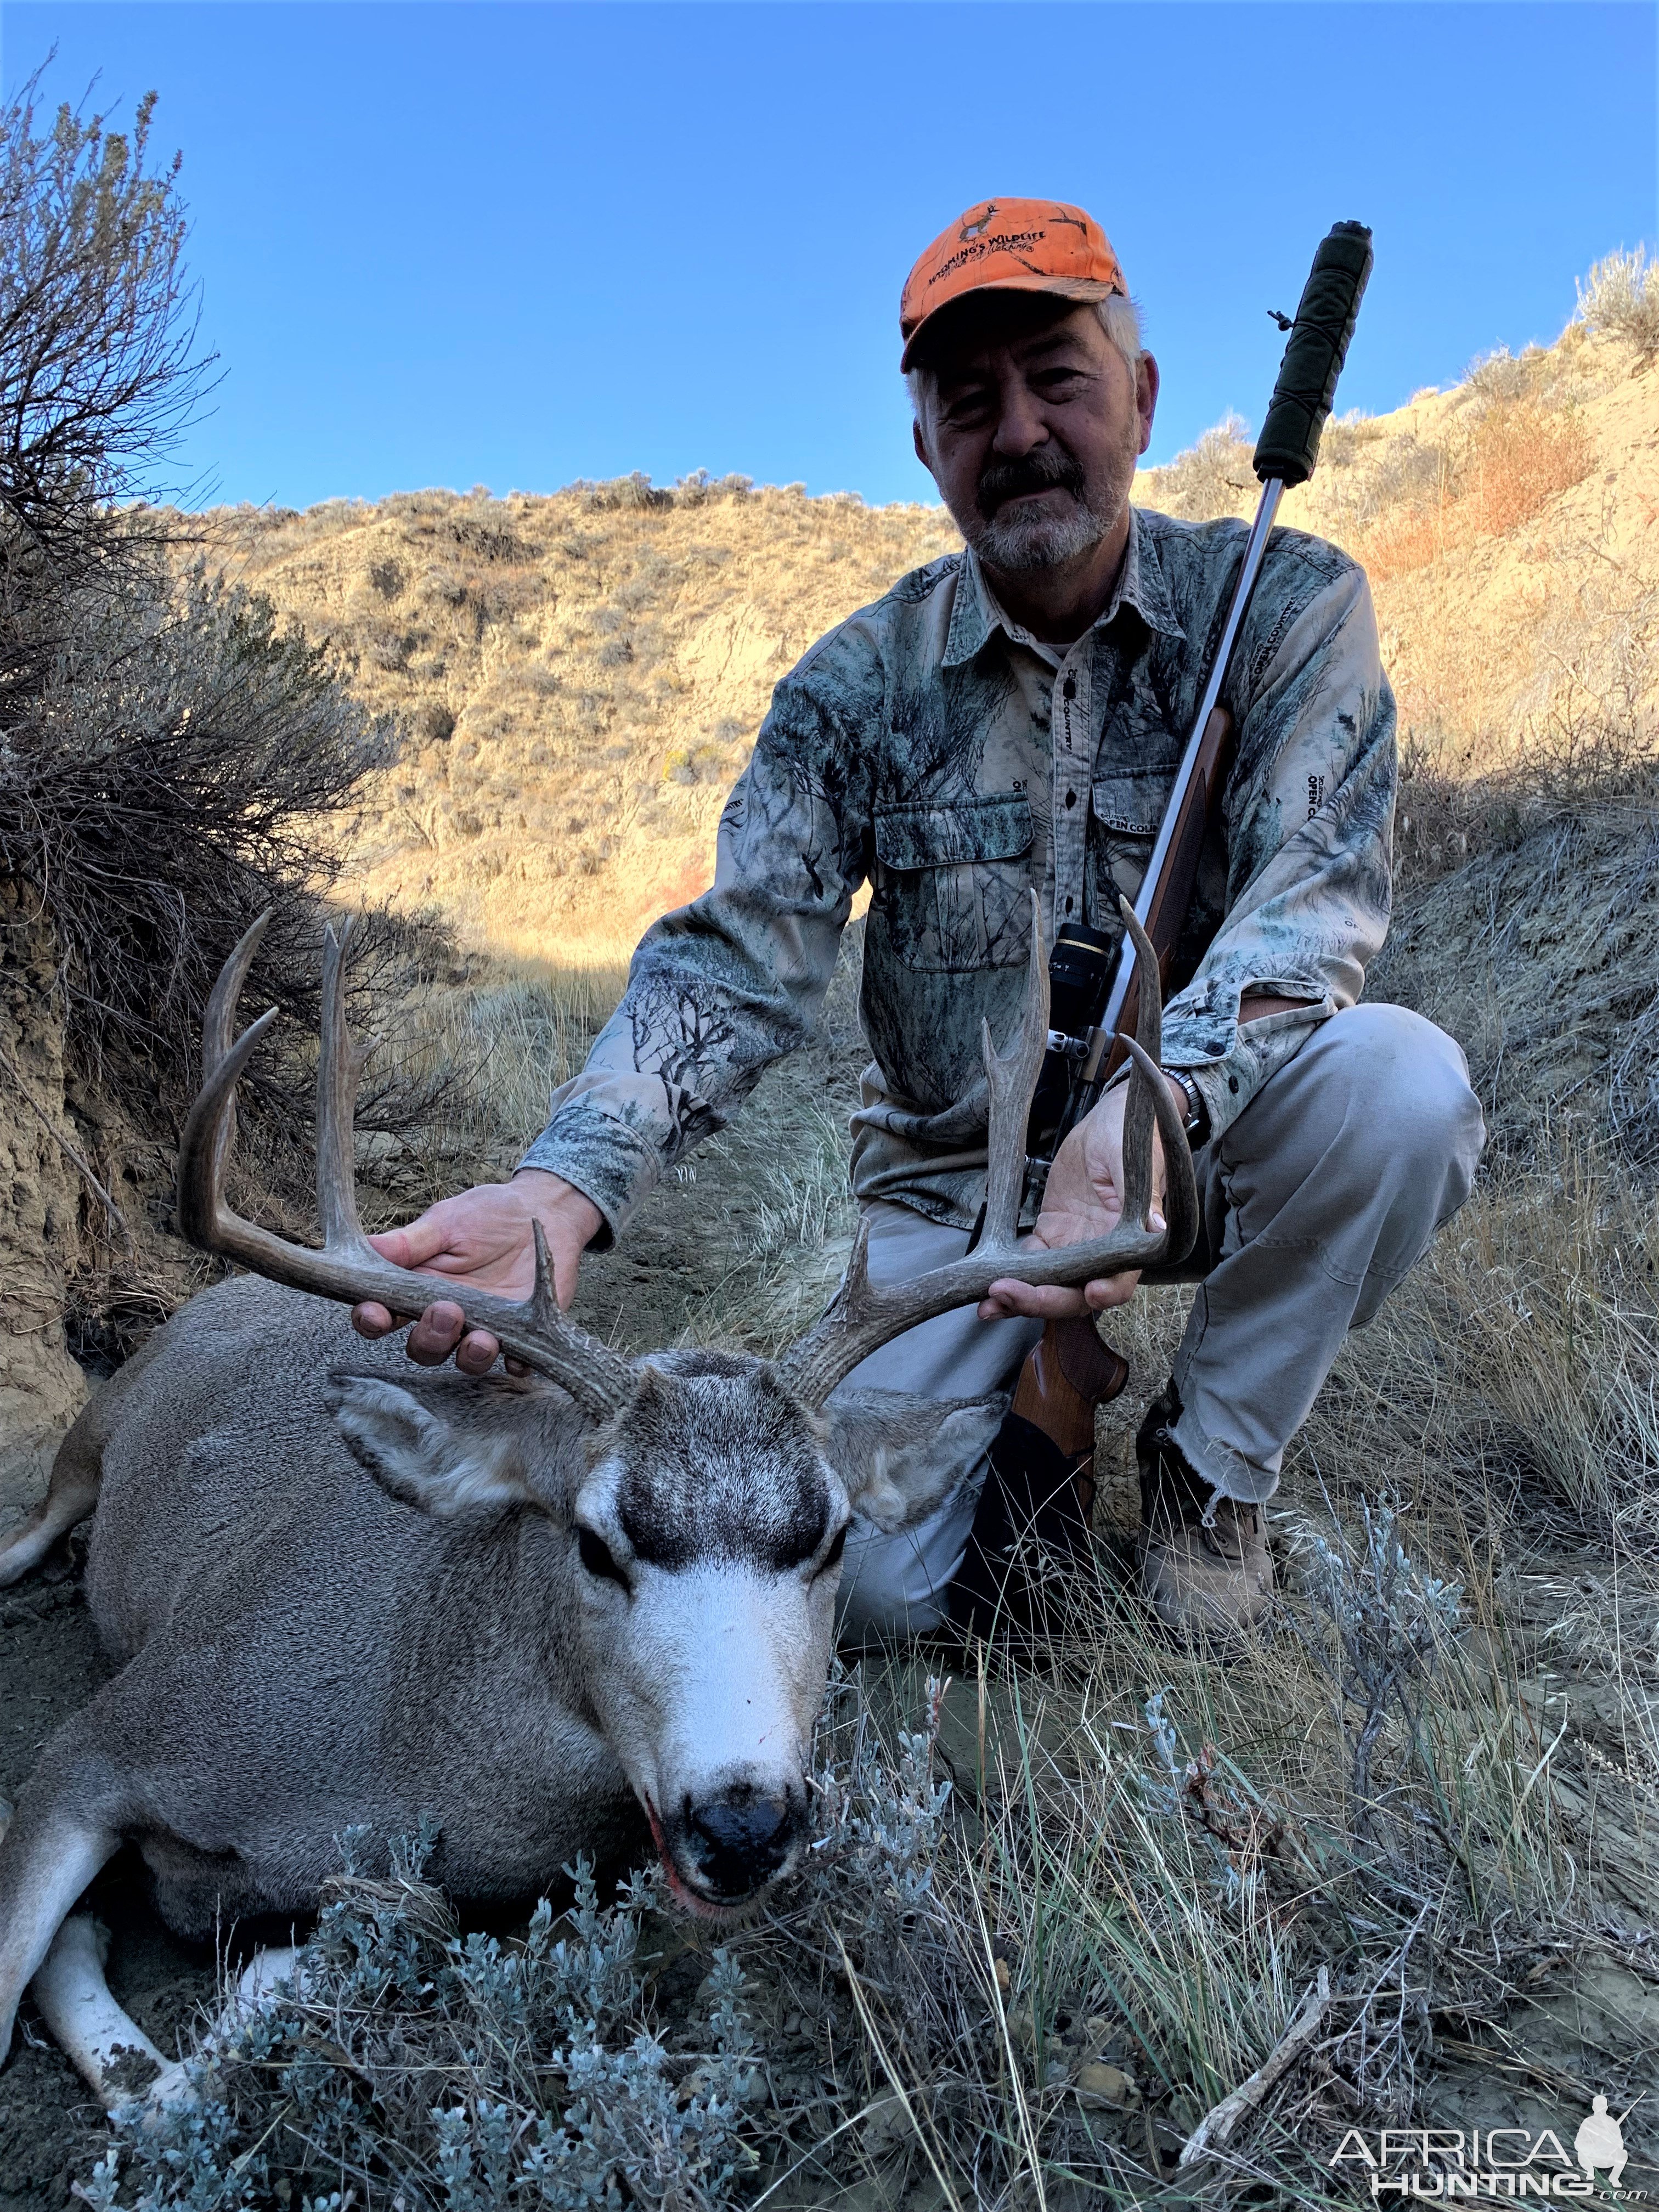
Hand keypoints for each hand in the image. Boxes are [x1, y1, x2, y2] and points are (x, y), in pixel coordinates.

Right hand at [351, 1169, 603, 1373]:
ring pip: (463, 1360)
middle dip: (429, 1338)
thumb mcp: (446, 1221)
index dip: (373, 1320)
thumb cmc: (486, 1215)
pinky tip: (516, 1355)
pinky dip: (514, 1363)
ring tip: (481, 1338)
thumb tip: (366, 1247)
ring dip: (468, 1356)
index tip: (376, 1314)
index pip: (383, 1315)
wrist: (541, 1211)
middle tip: (445, 1311)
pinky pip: (515, 1362)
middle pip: (423, 1347)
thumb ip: (409, 1242)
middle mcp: (446, 1317)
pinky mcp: (520, 1335)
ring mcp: (482, 1328)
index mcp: (416, 1289)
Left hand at [976, 1076, 1181, 1321]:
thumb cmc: (1129, 1135)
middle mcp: (1104, 1252)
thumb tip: (1157, 1227)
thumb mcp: (1136, 1159)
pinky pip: (1031, 1261)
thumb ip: (1141, 1196)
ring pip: (1050, 1284)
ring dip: (1021, 1298)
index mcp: (1133, 1239)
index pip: (1122, 1279)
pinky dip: (1011, 1273)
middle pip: (1077, 1293)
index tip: (1088, 1292)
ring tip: (989, 1304)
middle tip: (1009, 1294)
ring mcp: (1075, 1246)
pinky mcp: (1053, 1235)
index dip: (1106, 1292)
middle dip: (1044, 1300)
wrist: (1106, 1123)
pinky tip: (986, 1283)